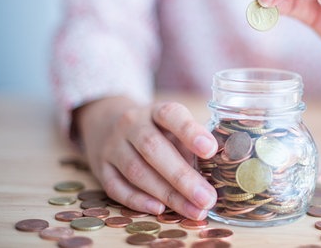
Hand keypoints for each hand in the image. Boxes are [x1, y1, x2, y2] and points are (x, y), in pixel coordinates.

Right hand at [74, 96, 217, 219]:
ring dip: (166, 194)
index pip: (171, 115)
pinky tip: (159, 209)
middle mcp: (131, 124)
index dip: (190, 132)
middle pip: (153, 149)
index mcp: (155, 111)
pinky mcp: (100, 167)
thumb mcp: (172, 127)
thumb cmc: (155, 130)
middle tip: (207, 198)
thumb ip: (192, 144)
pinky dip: (137, 200)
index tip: (210, 149)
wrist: (106, 122)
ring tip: (192, 210)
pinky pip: (116, 187)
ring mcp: (112, 146)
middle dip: (182, 177)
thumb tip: (221, 170)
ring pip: (136, 171)